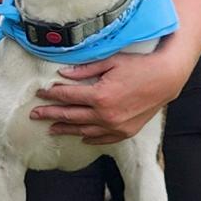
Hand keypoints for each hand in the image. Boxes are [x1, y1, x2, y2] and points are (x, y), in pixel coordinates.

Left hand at [29, 49, 189, 144]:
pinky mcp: (125, 131)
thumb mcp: (110, 62)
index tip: (39, 93)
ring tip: (51, 129)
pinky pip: (102, 138)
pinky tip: (80, 136)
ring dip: (65, 129)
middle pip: (70, 115)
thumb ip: (84, 69)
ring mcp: (116, 126)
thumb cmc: (138, 66)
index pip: (67, 96)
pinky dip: (89, 138)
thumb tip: (63, 74)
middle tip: (34, 114)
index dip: (51, 94)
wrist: (166, 79)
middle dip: (50, 114)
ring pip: (83, 130)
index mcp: (99, 95)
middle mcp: (106, 114)